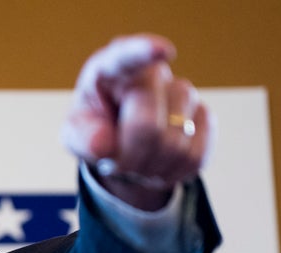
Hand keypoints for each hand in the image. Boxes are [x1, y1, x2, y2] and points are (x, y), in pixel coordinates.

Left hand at [62, 34, 215, 210]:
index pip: (128, 57)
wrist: (123, 149)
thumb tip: (102, 144)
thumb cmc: (94, 133)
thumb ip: (82, 137)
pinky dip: (173, 172)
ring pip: (176, 144)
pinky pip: (195, 155)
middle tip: (117, 165)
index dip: (146, 52)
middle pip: (147, 126)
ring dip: (151, 167)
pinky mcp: (204, 116)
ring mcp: (182, 92)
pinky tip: (158, 165)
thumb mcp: (76, 135)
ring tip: (136, 163)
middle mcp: (151, 73)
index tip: (162, 50)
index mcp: (112, 69)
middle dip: (130, 157)